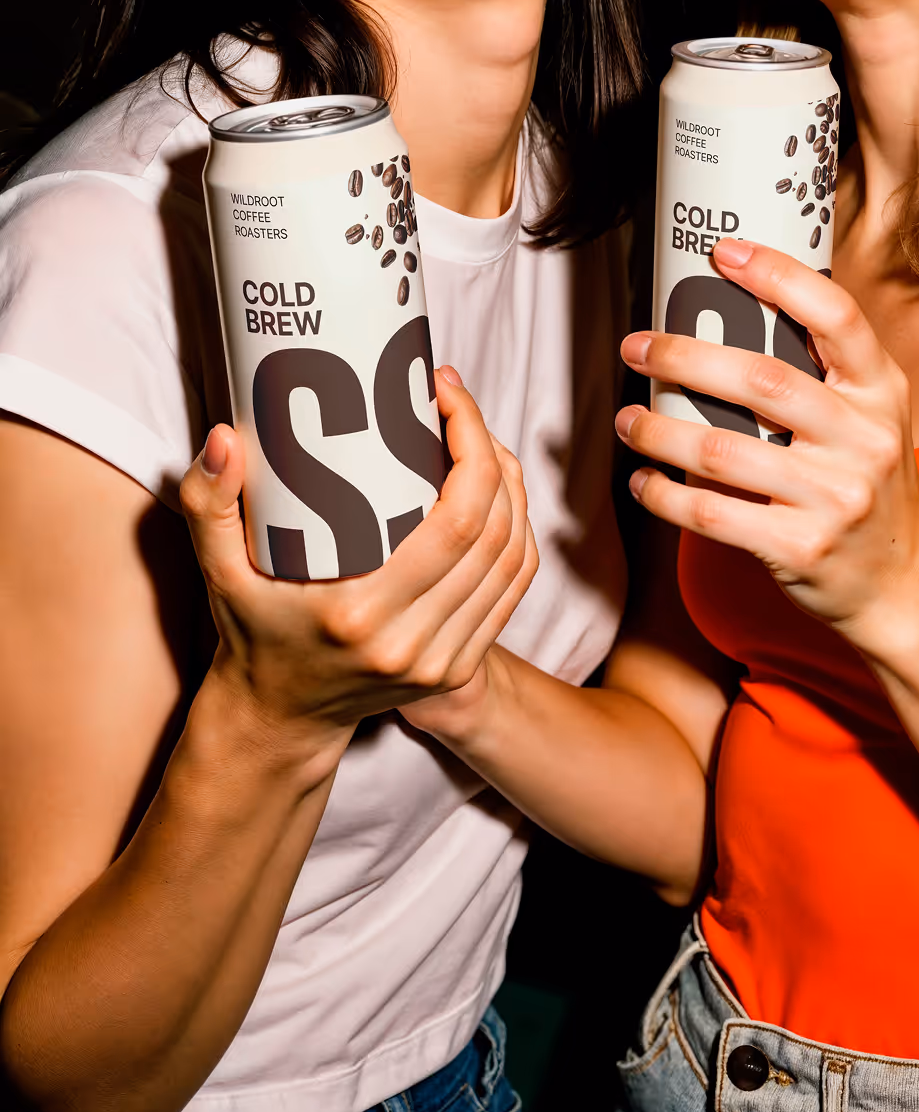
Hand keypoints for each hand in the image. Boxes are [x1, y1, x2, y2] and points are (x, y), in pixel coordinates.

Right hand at [178, 366, 538, 756]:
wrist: (278, 717)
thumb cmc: (251, 632)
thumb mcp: (217, 570)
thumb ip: (207, 504)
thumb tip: (224, 439)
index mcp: (360, 614)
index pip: (458, 521)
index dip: (472, 447)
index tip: (445, 395)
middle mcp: (411, 643)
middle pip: (495, 532)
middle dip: (492, 453)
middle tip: (458, 407)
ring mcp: (442, 661)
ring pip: (514, 559)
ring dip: (512, 488)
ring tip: (479, 440)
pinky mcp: (460, 667)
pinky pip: (513, 589)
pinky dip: (519, 534)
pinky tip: (499, 494)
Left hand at [615, 238, 918, 651]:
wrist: (906, 582)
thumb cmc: (870, 482)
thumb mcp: (873, 416)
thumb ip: (822, 371)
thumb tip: (734, 307)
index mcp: (881, 391)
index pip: (836, 316)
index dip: (779, 276)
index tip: (723, 252)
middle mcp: (864, 438)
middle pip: (761, 379)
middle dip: (684, 356)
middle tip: (637, 346)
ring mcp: (835, 496)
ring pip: (722, 450)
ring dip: (659, 430)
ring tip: (628, 419)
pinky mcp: (801, 547)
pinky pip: (713, 513)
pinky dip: (665, 495)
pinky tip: (644, 481)